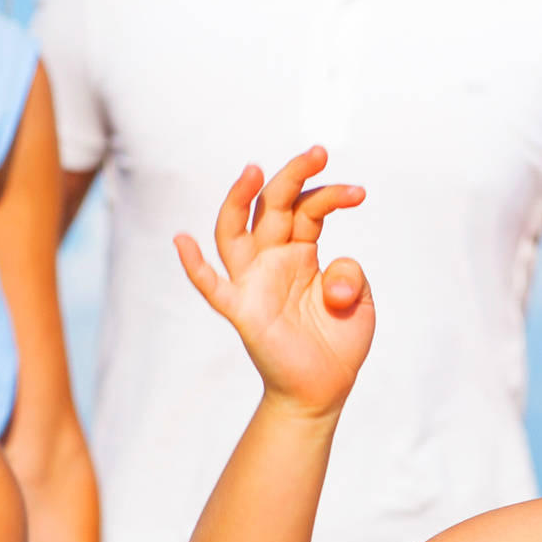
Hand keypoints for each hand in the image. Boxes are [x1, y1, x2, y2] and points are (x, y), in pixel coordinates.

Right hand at [173, 147, 372, 416]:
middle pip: (271, 205)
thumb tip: (332, 278)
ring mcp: (254, 282)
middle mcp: (272, 259)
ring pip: (234, 232)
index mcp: (300, 250)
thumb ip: (351, 276)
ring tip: (254, 170)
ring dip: (240, 200)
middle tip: (319, 151)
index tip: (359, 192)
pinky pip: (212, 287)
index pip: (307, 208)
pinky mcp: (242, 310)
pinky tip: (182, 241)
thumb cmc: (338, 341)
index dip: (330, 194)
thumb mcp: (360, 301)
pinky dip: (194, 266)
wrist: (324, 390)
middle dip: (292, 175)